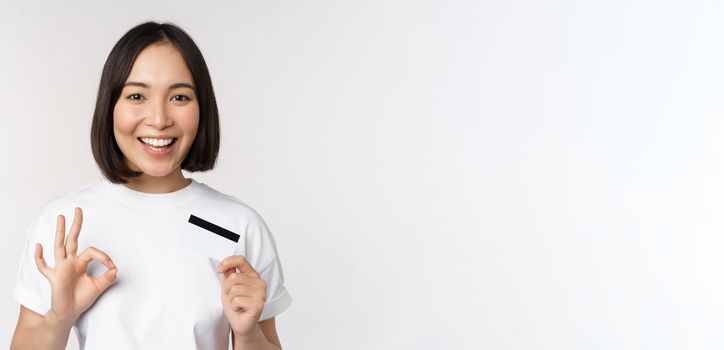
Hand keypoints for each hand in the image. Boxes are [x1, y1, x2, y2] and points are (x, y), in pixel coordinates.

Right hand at [35, 207, 117, 325]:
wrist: (69, 313)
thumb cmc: (81, 298)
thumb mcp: (99, 286)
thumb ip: (108, 277)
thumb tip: (115, 268)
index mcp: (80, 262)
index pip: (92, 251)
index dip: (104, 256)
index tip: (112, 266)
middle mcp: (70, 262)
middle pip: (72, 239)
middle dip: (76, 225)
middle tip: (78, 210)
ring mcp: (61, 268)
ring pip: (60, 246)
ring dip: (60, 232)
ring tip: (61, 217)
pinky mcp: (54, 278)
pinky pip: (44, 267)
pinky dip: (40, 258)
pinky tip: (39, 246)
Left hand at [215, 255, 266, 338]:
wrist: (241, 324)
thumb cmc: (236, 305)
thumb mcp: (229, 287)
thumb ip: (229, 274)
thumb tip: (224, 265)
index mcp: (253, 275)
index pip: (241, 260)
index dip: (227, 262)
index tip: (218, 269)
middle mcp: (260, 282)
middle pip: (234, 277)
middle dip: (226, 289)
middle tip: (231, 298)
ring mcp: (261, 294)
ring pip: (234, 289)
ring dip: (230, 299)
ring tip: (236, 304)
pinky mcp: (258, 305)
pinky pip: (237, 300)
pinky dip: (233, 307)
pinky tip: (239, 310)